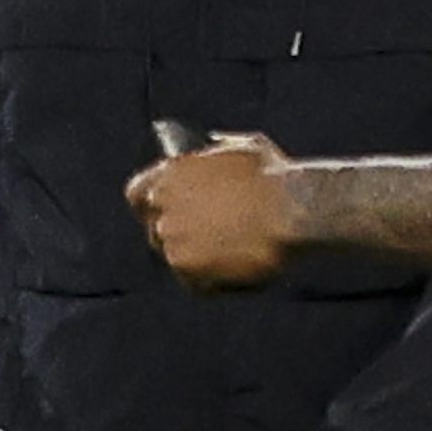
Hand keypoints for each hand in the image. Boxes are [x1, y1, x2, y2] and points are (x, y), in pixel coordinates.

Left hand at [128, 132, 294, 289]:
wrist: (293, 211)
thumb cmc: (275, 178)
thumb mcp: (243, 147)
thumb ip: (217, 152)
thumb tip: (213, 149)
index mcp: (171, 172)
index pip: (138, 194)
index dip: (153, 207)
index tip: (167, 213)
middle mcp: (163, 205)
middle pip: (158, 230)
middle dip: (182, 236)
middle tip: (214, 240)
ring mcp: (172, 238)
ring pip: (177, 257)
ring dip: (200, 260)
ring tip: (236, 256)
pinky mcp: (186, 268)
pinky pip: (194, 282)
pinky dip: (213, 282)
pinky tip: (239, 271)